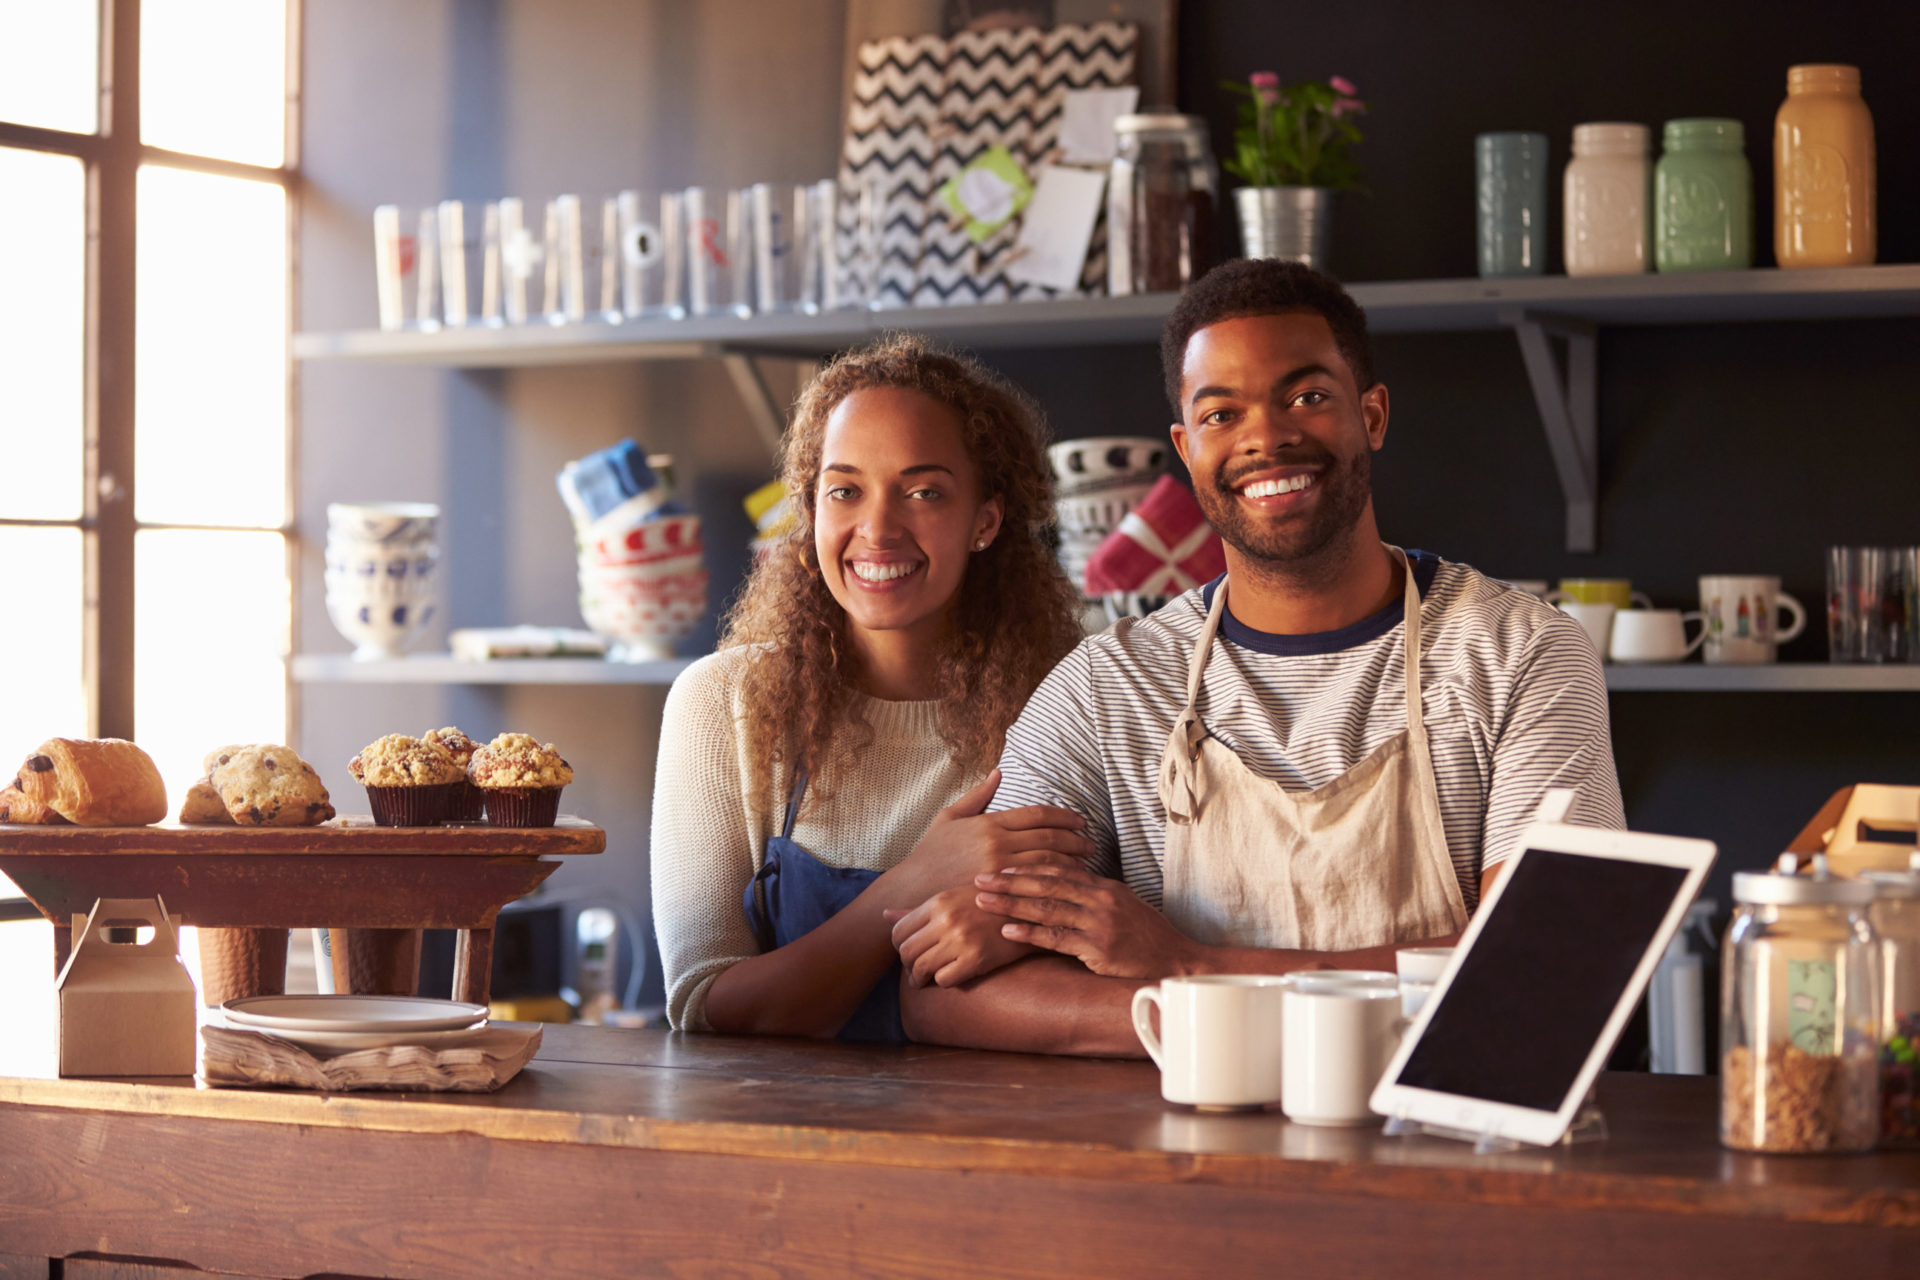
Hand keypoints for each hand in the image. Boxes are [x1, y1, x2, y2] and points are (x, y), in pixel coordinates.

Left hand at [885, 856, 1065, 987]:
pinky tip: (952, 976)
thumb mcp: (954, 897)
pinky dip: (943, 981)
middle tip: (917, 971)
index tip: (910, 953)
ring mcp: (961, 940)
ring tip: (927, 979)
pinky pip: (944, 980)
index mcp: (938, 902)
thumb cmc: (991, 904)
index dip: (900, 947)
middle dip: (908, 966)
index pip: (898, 932)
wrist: (1031, 912)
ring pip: (922, 969)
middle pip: (906, 953)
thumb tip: (884, 915)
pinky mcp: (977, 959)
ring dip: (922, 978)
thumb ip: (918, 909)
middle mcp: (946, 919)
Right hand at [886, 768, 1096, 905]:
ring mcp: (999, 870)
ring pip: (1048, 863)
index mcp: (990, 822)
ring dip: (1072, 862)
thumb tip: (1000, 772)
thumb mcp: (949, 816)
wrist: (912, 889)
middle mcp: (998, 843)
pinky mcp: (999, 893)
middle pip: (1049, 838)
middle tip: (1091, 843)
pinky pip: (1036, 887)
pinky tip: (1068, 885)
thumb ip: (978, 795)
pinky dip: (1057, 883)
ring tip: (1086, 863)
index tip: (1080, 821)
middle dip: (1075, 840)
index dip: (1064, 817)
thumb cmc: (930, 852)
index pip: (1037, 815)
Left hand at [973, 862, 1199, 979]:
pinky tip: (1007, 931)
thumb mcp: (1121, 906)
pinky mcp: (1098, 948)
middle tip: (979, 877)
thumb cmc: (1145, 936)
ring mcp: (1099, 922)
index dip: (1026, 867)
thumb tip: (1062, 886)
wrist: (1175, 960)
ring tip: (984, 901)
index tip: (998, 865)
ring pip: (1047, 907)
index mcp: (1104, 886)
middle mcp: (1100, 899)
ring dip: (1012, 903)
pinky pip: (1057, 938)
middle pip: (1047, 883)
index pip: (1058, 870)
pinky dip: (1030, 933)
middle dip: (1010, 879)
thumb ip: (1092, 896)